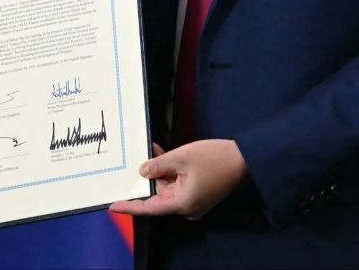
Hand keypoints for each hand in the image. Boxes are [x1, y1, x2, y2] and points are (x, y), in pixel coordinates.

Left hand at [109, 140, 247, 219]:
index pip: (149, 208)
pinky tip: (165, 156)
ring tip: (157, 151)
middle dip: (150, 177)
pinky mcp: (199, 194)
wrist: (244, 159)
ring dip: (161, 171)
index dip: (130, 206)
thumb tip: (143, 172)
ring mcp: (194, 202)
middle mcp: (187, 207)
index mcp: (182, 203)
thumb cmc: (215, 158)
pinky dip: (171, 172)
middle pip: (159, 194)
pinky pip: (178, 185)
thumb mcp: (181, 157)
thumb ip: (158, 165)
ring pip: (168, 187)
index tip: (113, 205)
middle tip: (142, 158)